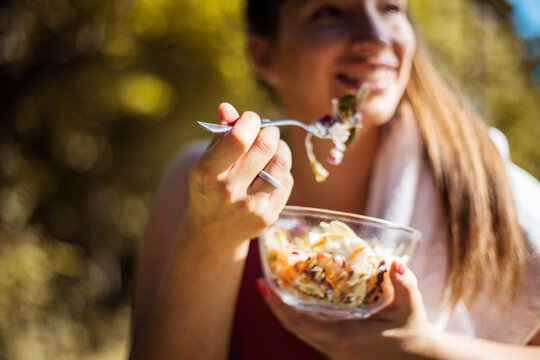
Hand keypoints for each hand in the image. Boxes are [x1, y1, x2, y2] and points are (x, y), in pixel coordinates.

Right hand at [185, 103, 293, 245]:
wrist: (213, 233)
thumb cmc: (210, 188)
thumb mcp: (207, 161)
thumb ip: (220, 133)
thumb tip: (228, 107)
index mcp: (208, 173)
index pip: (238, 139)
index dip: (251, 121)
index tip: (251, 118)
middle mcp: (229, 191)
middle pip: (266, 147)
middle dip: (269, 131)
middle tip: (266, 130)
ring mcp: (251, 206)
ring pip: (282, 162)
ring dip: (280, 147)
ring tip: (271, 148)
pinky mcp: (268, 216)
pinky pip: (287, 181)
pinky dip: (282, 170)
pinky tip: (270, 172)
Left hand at [258, 260, 433, 359]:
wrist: (418, 359)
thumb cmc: (413, 331)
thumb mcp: (411, 307)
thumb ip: (405, 284)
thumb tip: (395, 263)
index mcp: (344, 337)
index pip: (299, 321)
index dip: (278, 304)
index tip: (264, 285)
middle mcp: (333, 347)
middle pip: (292, 326)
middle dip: (274, 304)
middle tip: (263, 280)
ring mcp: (333, 352)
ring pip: (299, 331)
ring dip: (283, 311)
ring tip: (274, 287)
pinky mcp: (336, 351)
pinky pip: (308, 334)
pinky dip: (297, 318)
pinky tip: (296, 301)